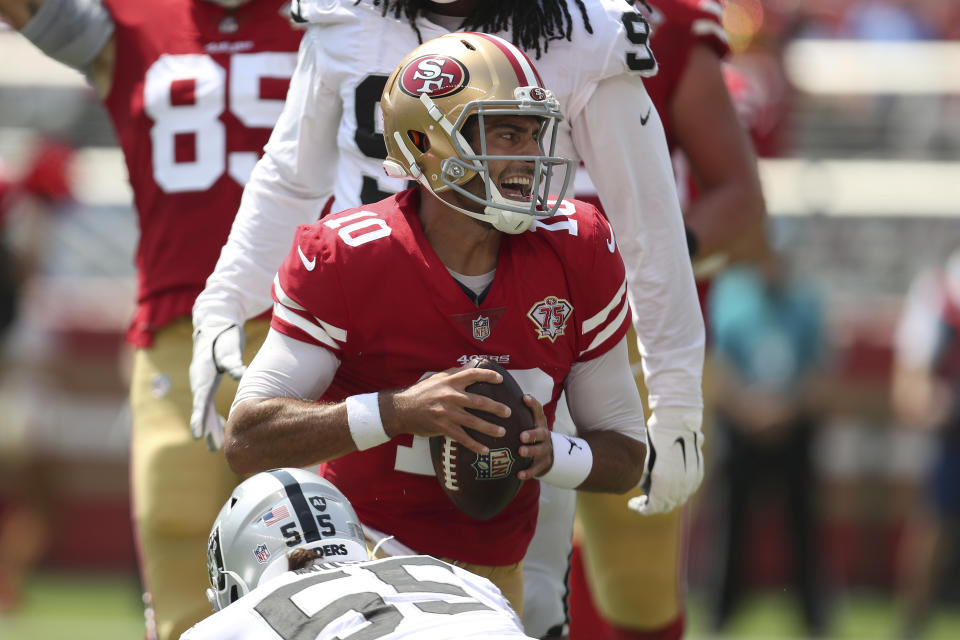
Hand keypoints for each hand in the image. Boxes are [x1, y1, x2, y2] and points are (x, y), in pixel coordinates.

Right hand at [189, 322, 245, 450]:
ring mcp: (203, 382)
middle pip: (203, 410)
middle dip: (208, 428)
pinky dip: (214, 415)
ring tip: (216, 444)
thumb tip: (242, 374)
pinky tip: (222, 424)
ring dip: (212, 425)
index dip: (200, 419)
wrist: (215, 324)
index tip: (198, 435)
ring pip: (206, 408)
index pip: (201, 402)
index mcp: (203, 377)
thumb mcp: (228, 348)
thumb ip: (234, 363)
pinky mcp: (209, 381)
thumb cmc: (222, 337)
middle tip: (214, 447)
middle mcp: (200, 382)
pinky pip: (209, 403)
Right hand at [384, 364, 510, 455]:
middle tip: (508, 412)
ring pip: (473, 421)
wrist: (401, 409)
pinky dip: (474, 444)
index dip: (488, 375)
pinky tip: (485, 449)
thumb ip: (455, 373)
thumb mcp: (437, 378)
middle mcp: (450, 395)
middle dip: (496, 408)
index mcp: (450, 381)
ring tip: (502, 432)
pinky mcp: (442, 427)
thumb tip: (472, 365)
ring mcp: (446, 412)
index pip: (472, 374)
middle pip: (479, 401)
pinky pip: (462, 438)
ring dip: (490, 428)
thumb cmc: (421, 392)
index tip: (500, 380)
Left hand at [518, 394, 551, 479]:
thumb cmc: (529, 434)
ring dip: (531, 451)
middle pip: (541, 432)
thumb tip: (491, 398)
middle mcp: (544, 434)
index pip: (538, 410)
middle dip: (532, 434)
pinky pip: (536, 469)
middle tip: (522, 436)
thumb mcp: (526, 422)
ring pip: (540, 450)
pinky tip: (518, 474)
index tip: (524, 398)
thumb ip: (515, 413)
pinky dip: (528, 472)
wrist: (546, 455)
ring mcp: (545, 449)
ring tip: (521, 452)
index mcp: (538, 422)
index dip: (533, 404)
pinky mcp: (543, 464)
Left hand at [628, 409, 702, 514]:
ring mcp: (692, 479)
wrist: (676, 421)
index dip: (642, 509)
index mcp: (664, 484)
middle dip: (654, 505)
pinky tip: (669, 483)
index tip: (632, 505)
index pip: (654, 508)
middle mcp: (681, 485)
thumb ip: (641, 479)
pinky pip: (689, 489)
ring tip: (655, 490)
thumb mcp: (641, 459)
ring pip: (680, 498)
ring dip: (667, 499)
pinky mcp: (698, 472)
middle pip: (668, 505)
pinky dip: (678, 491)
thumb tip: (642, 490)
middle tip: (642, 500)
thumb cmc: (654, 438)